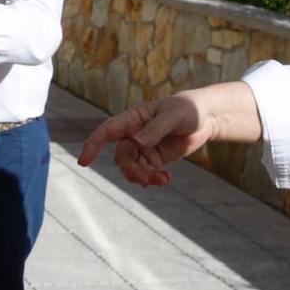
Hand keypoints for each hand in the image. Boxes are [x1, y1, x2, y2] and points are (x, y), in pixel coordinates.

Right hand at [78, 81, 263, 185]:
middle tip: (148, 180)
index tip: (83, 162)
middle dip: (132, 171)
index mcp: (133, 119)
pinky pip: (147, 172)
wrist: (205, 117)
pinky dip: (154, 179)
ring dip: (145, 177)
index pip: (107, 131)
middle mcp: (134, 134)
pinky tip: (166, 179)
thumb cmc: (187, 109)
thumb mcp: (173, 116)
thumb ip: (155, 129)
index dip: (93, 145)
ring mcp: (144, 148)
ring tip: (163, 180)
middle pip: (122, 157)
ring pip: (133, 168)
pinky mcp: (155, 159)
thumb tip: (137, 142)